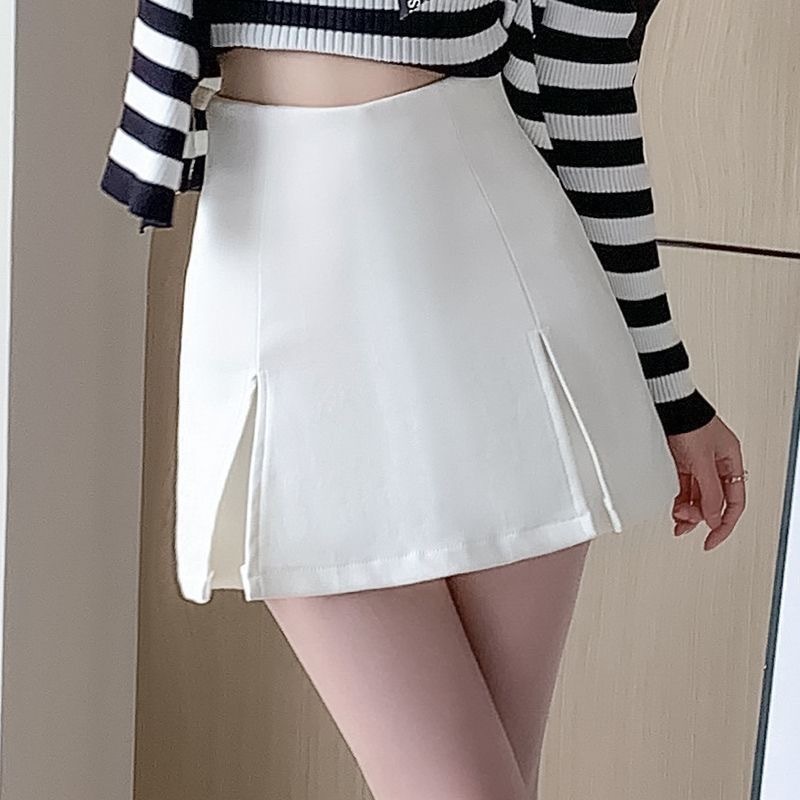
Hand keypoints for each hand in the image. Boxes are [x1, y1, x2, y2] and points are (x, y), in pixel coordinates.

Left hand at [665, 416, 745, 550]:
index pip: (734, 502)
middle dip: (700, 516)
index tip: (711, 541)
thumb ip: (709, 492)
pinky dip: (679, 500)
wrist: (667, 405)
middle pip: (714, 502)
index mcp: (731, 462)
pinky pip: (684, 488)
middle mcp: (717, 465)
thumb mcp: (701, 462)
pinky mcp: (682, 462)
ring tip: (675, 517)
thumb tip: (714, 519)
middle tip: (683, 522)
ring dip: (687, 511)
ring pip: (698, 497)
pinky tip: (673, 508)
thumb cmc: (688, 423)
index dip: (724, 524)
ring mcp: (699, 464)